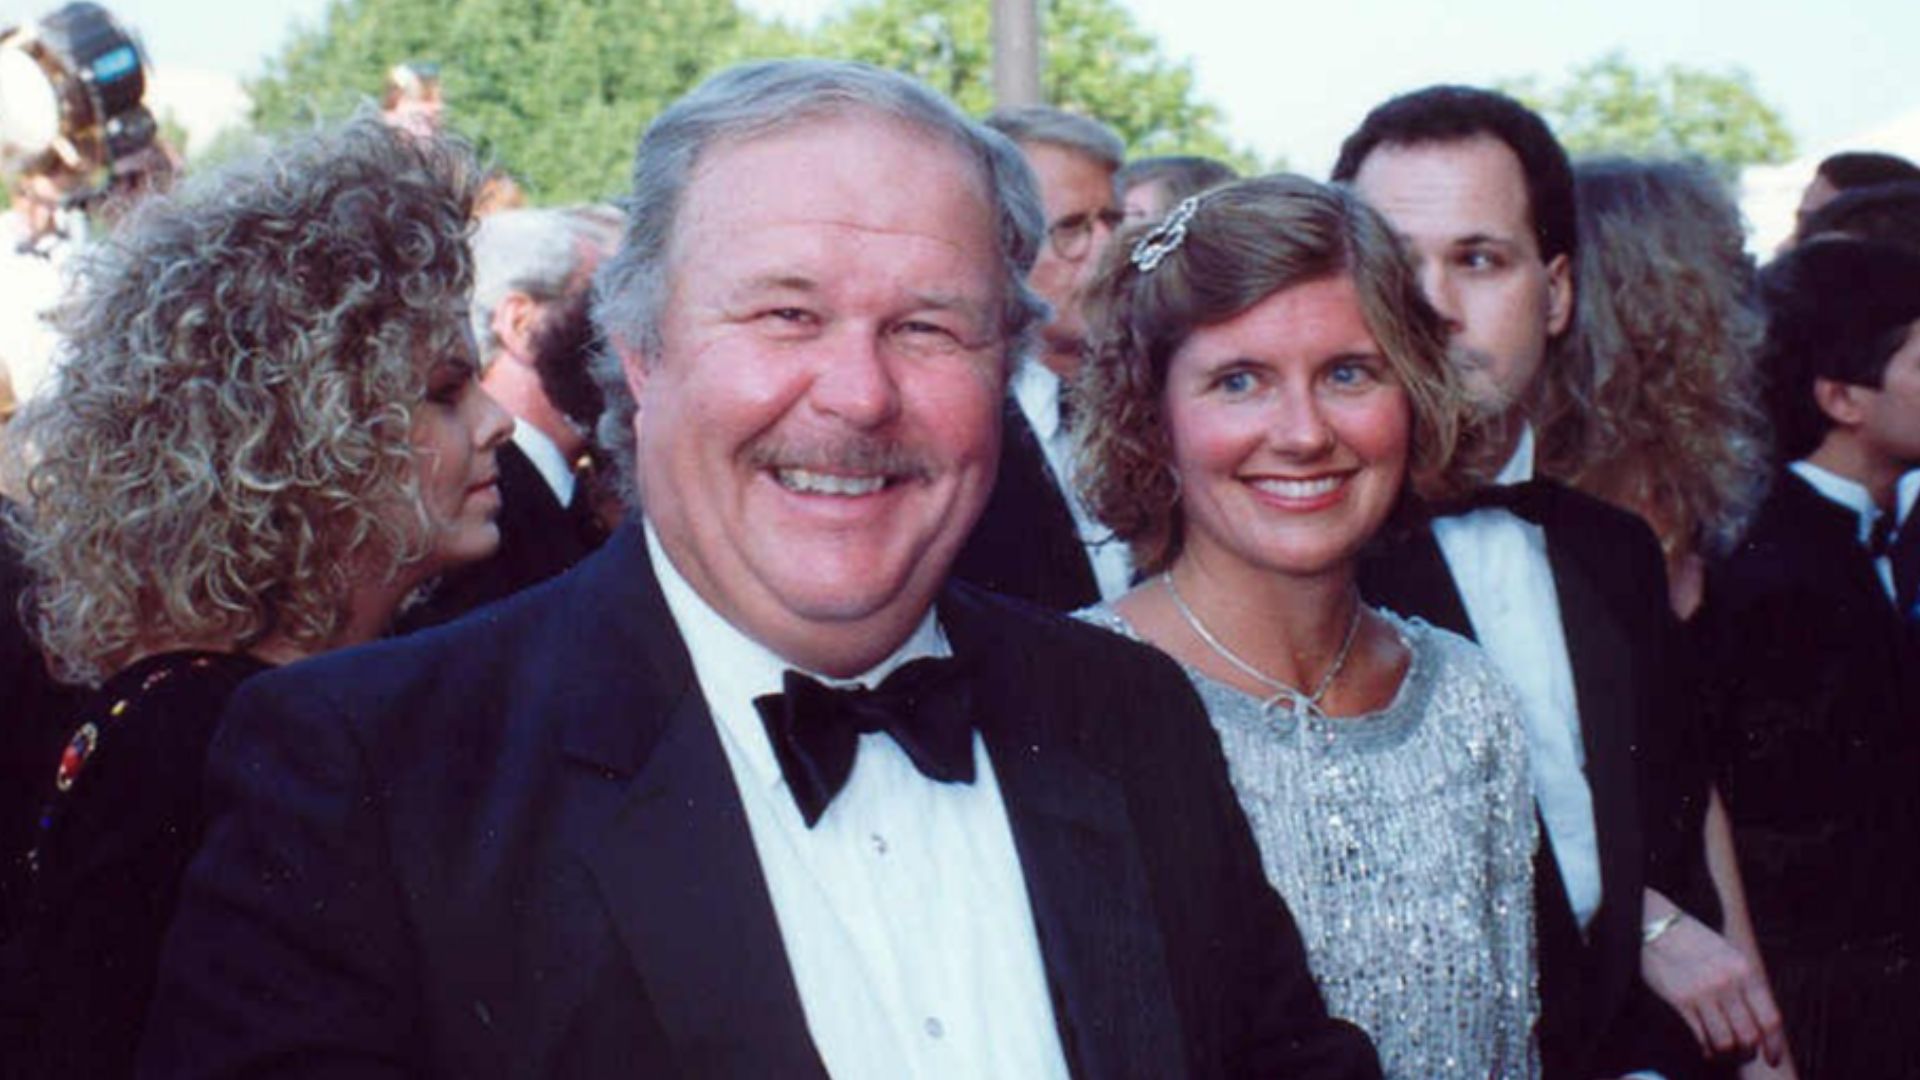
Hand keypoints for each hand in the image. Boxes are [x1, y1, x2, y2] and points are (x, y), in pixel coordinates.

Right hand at [1640, 909, 1785, 1064]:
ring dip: (1726, 1054)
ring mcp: (1703, 992)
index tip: (1772, 1059)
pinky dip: (1707, 1049)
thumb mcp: (1730, 957)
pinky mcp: (1680, 999)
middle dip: (1748, 1052)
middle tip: (1743, 1055)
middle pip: (1749, 1036)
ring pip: (1726, 1042)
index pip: (1770, 1019)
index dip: (1774, 1046)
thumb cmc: (1696, 943)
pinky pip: (1701, 1037)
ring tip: (1722, 1053)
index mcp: (1745, 971)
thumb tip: (1759, 1023)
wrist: (1659, 925)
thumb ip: (1746, 986)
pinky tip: (1706, 1047)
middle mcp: (1727, 983)